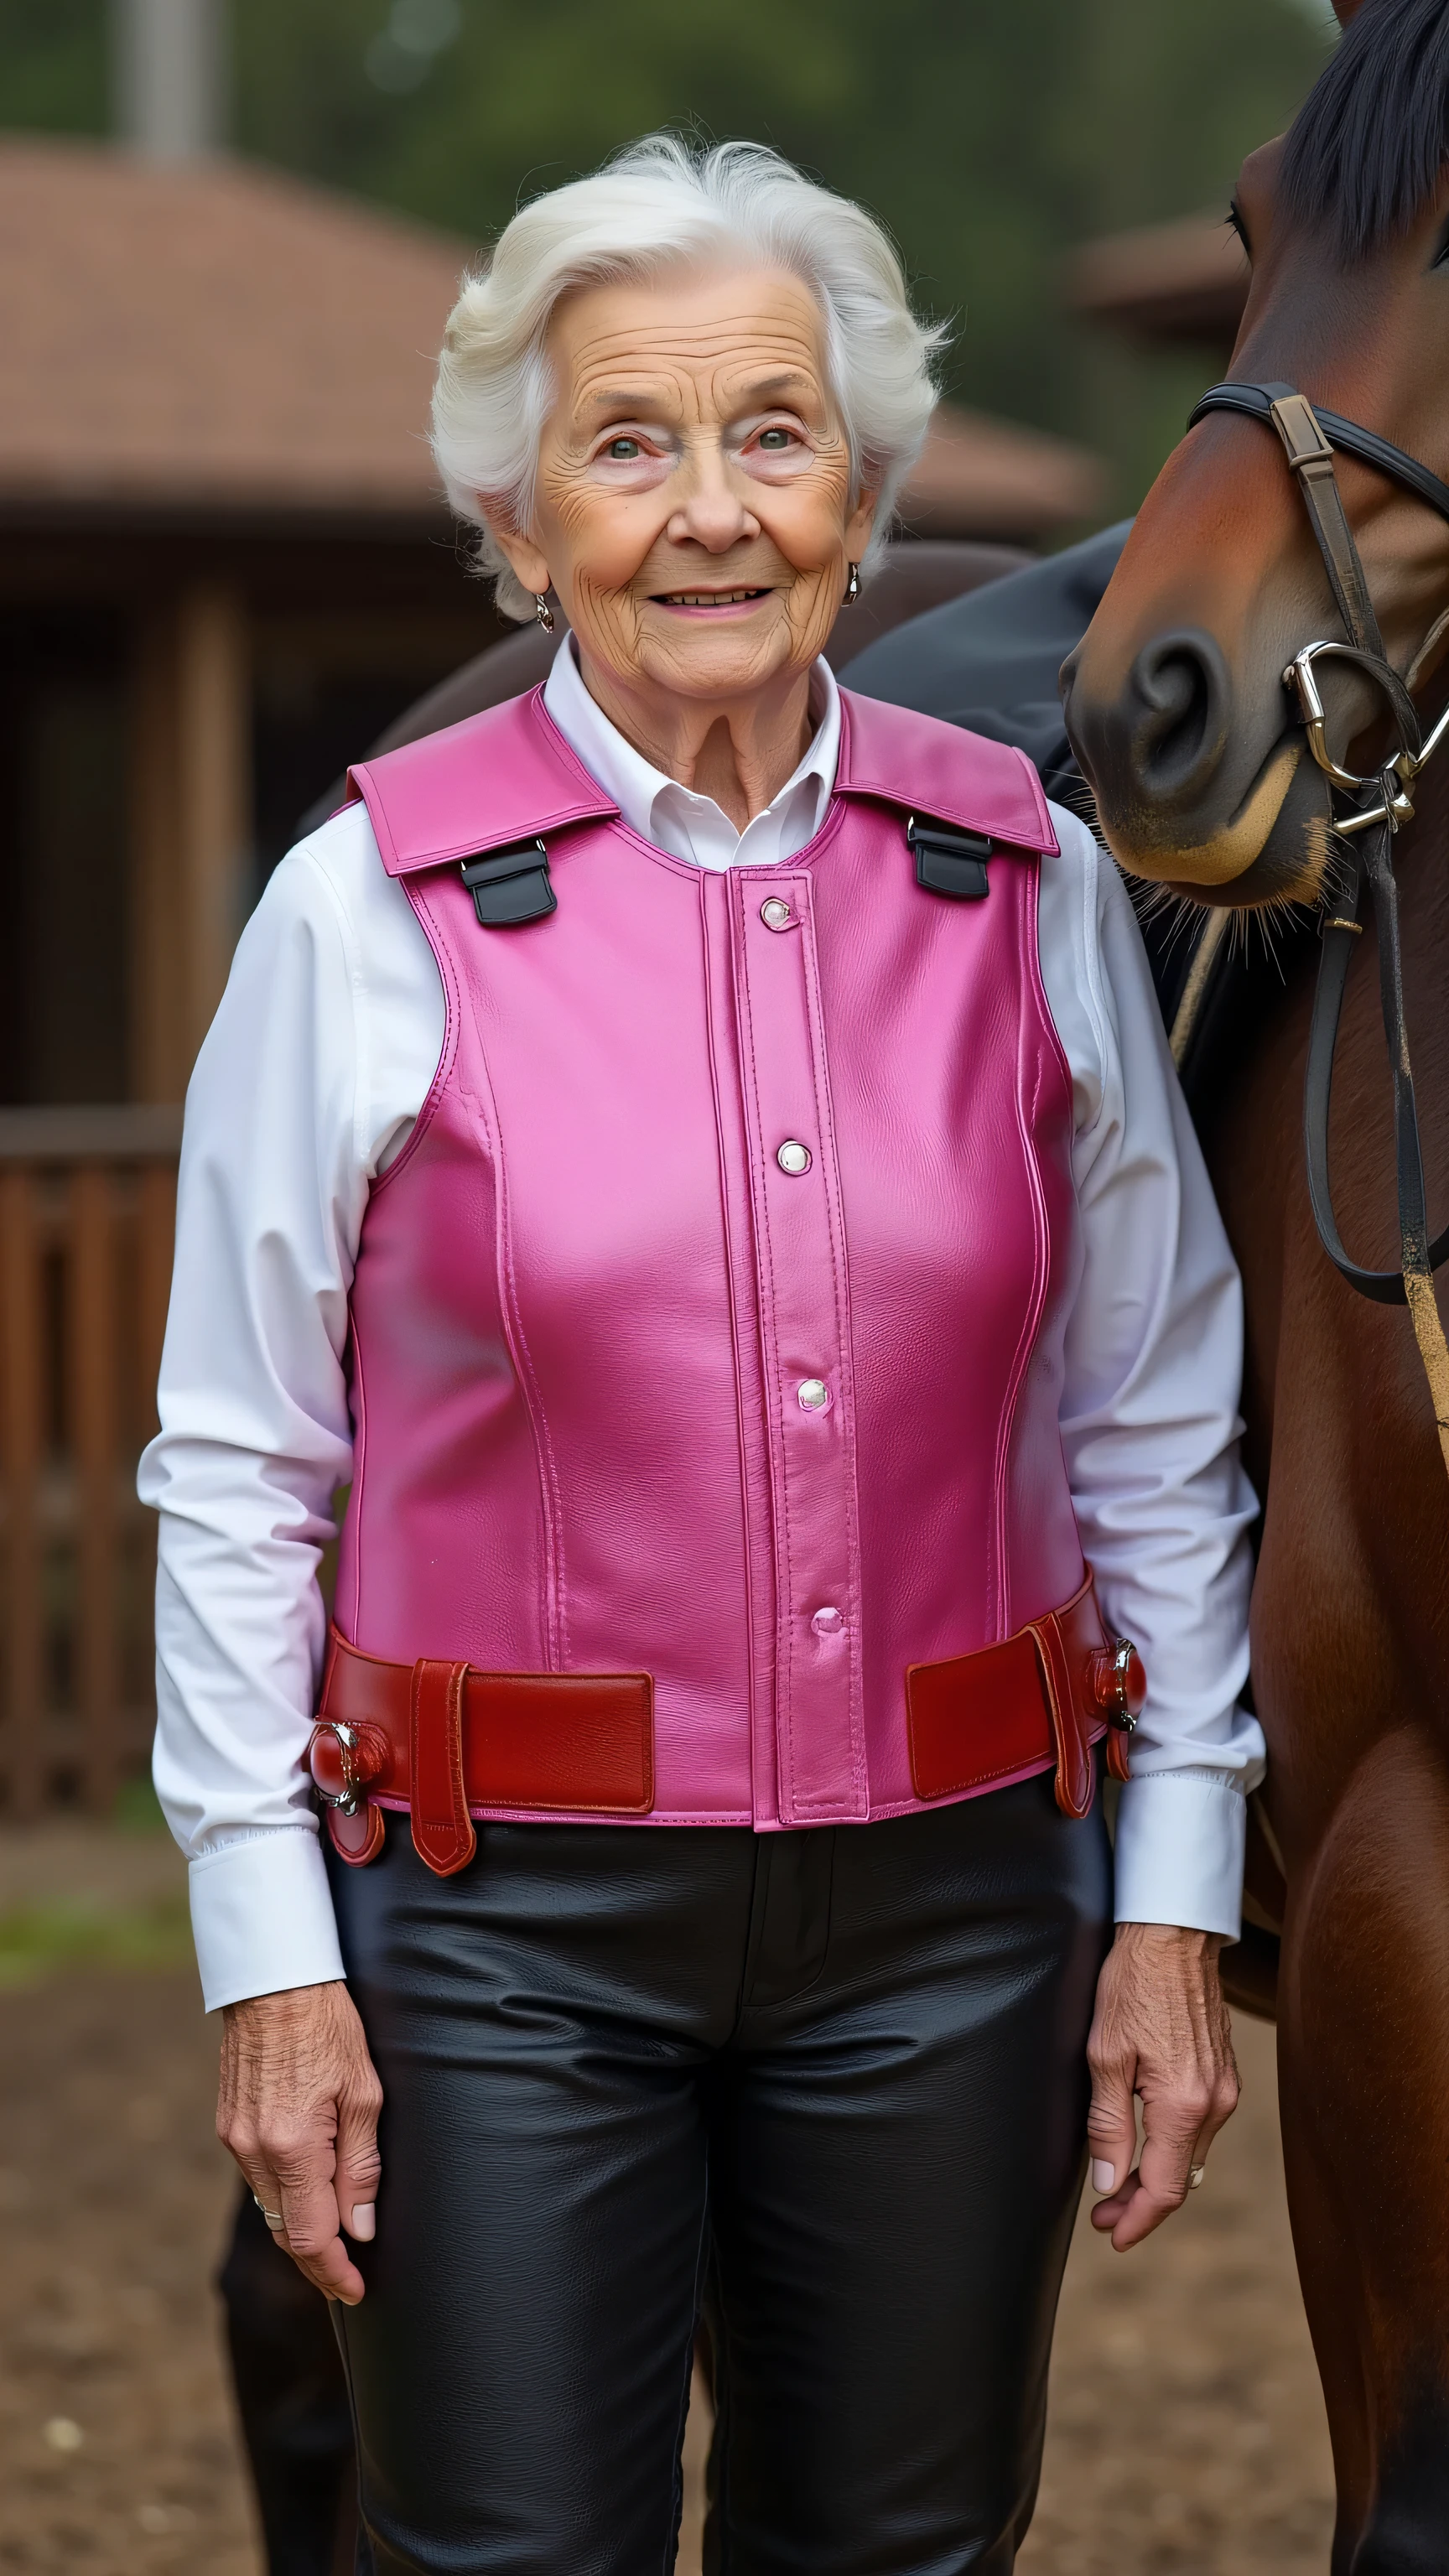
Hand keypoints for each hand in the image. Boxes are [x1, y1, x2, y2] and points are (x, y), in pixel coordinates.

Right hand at [218, 1981, 382, 2303]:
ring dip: (302, 2229)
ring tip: (337, 2242)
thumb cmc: (329, 2026)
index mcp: (293, 2147)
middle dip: (320, 2261)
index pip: (312, 2238)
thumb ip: (362, 2166)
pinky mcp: (228, 2125)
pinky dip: (284, 2196)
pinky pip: (259, 2178)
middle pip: (287, 2233)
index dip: (335, 2273)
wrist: (274, 1979)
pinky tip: (309, 2194)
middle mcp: (255, 2151)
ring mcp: (235, 2139)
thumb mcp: (364, 2093)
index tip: (356, 2291)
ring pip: (270, 2208)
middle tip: (350, 2276)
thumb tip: (361, 2228)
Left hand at [1086, 1923, 1237, 2250]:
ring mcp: (1226, 2088)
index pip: (1166, 2188)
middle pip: (1182, 2178)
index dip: (1138, 2220)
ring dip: (1157, 2174)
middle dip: (1141, 2202)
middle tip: (1103, 2212)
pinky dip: (1173, 2145)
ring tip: (1117, 2182)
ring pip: (1191, 2154)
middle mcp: (1216, 2104)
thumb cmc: (1134, 1984)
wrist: (1174, 1934)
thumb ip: (1108, 2126)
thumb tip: (1110, 2184)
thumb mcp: (1104, 2056)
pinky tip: (1145, 2143)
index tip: (1111, 2234)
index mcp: (1185, 2105)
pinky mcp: (1225, 2073)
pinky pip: (1200, 2127)